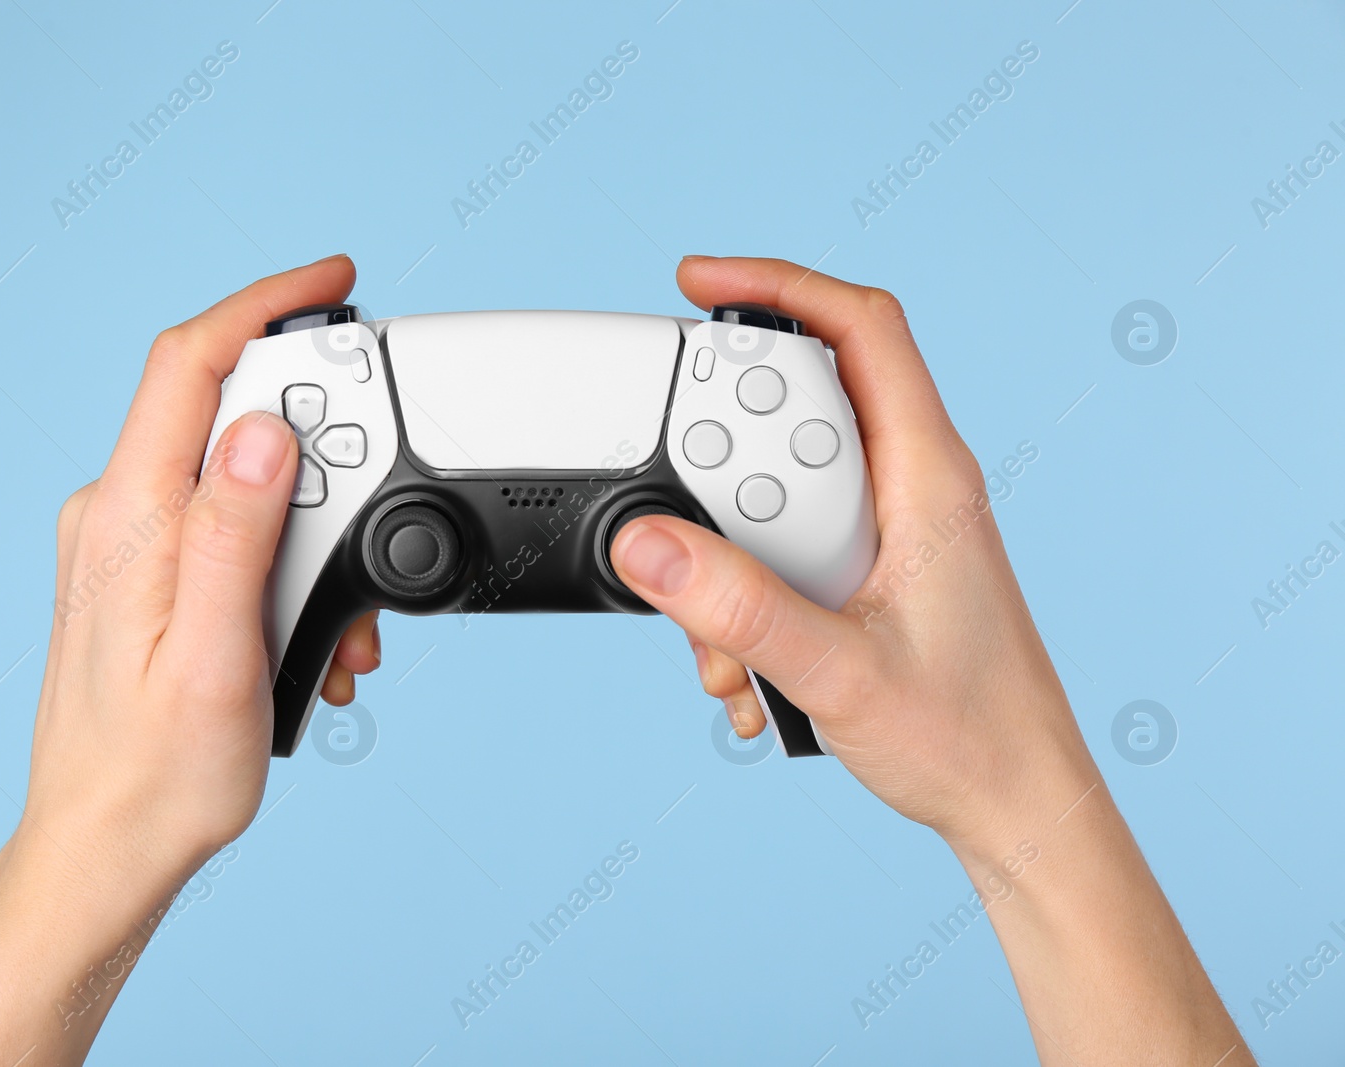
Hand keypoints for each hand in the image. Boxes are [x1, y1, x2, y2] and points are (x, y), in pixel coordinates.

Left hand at [0, 256, 386, 1066]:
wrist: (105, 846)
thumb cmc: (158, 773)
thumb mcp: (216, 656)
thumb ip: (235, 534)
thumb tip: (264, 428)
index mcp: (127, 518)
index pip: (188, 364)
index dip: (264, 304)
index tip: (334, 280)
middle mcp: (117, 514)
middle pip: (232, 418)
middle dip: (322, 462)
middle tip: (363, 542)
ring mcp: (128, 542)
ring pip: (245, 482)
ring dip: (313, 535)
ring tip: (335, 632)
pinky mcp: (148, 571)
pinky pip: (231, 527)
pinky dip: (289, 563)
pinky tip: (308, 636)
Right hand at [610, 257, 1251, 1065]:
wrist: (1015, 808)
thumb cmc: (968, 737)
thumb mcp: (838, 673)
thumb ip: (739, 607)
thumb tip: (650, 543)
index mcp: (928, 477)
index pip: (862, 329)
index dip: (779, 285)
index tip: (697, 284)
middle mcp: (911, 489)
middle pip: (798, 407)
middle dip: (723, 459)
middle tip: (682, 506)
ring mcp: (890, 533)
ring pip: (781, 491)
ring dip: (728, 554)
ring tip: (723, 643)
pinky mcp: (869, 576)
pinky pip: (785, 551)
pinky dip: (745, 599)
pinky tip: (747, 672)